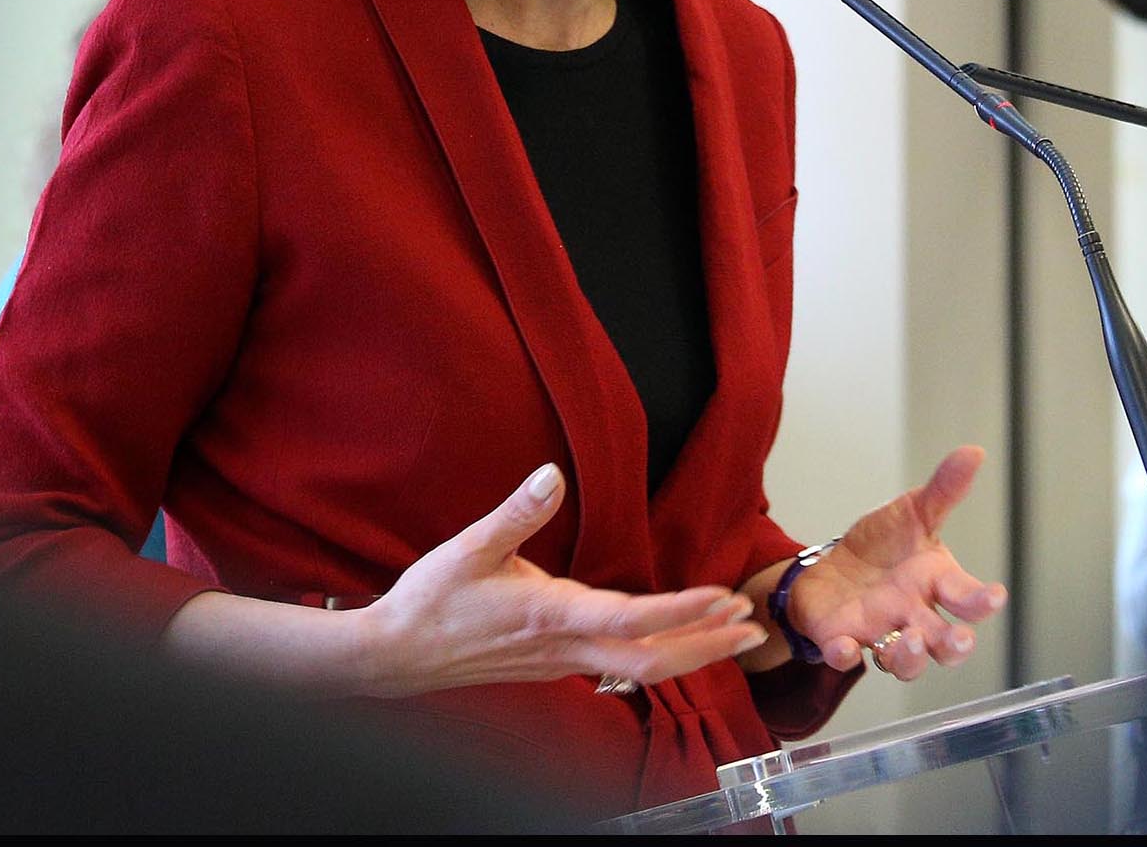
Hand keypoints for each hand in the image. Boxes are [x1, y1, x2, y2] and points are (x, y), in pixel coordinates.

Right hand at [355, 462, 764, 696]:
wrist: (394, 656)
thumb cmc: (431, 603)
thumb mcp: (470, 547)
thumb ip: (516, 512)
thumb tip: (551, 474)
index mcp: (551, 615)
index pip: (631, 620)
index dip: (682, 610)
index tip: (724, 597)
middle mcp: (563, 648)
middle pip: (651, 660)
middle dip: (706, 644)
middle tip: (752, 628)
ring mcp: (559, 663)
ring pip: (638, 670)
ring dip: (688, 652)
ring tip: (729, 635)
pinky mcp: (551, 666)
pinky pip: (616, 669)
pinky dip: (655, 656)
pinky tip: (668, 643)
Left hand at [779, 446, 1006, 681]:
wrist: (832, 567)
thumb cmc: (882, 545)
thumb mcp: (911, 512)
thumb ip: (943, 490)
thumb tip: (975, 452)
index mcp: (935, 584)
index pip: (968, 599)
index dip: (983, 601)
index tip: (995, 595)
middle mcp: (913, 616)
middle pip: (944, 644)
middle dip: (954, 646)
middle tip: (960, 639)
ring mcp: (879, 632)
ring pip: (903, 661)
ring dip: (910, 657)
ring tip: (910, 641)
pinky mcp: (842, 639)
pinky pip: (846, 655)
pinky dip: (845, 655)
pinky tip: (845, 647)